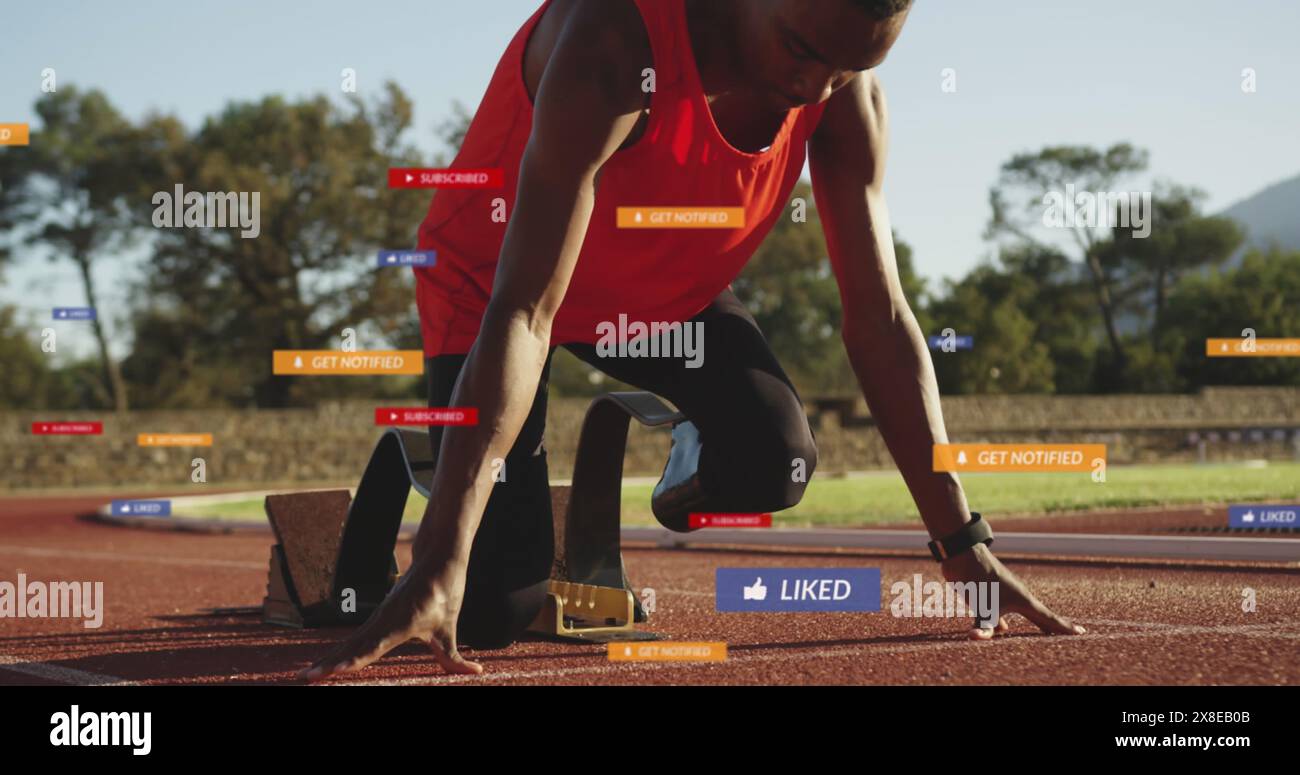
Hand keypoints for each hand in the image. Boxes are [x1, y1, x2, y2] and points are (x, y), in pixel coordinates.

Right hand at [297, 562, 483, 681]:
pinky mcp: (376, 619)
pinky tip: (322, 664)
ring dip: (326, 659)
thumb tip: (476, 674)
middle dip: (328, 664)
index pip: (374, 645)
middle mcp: (384, 620)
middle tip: (305, 678)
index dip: (355, 658)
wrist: (437, 558)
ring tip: (304, 676)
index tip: (337, 668)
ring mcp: (377, 618)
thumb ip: (455, 656)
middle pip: (351, 646)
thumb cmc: (445, 591)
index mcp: (401, 623)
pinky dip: (336, 652)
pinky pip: (353, 638)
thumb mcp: (449, 627)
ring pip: (348, 643)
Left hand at [941, 543, 1086, 639]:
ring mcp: (1004, 595)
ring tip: (1042, 632)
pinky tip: (1003, 629)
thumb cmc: (978, 578)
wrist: (963, 554)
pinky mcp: (990, 594)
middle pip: (1040, 616)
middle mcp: (1017, 597)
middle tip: (1072, 633)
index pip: (1049, 618)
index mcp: (1023, 600)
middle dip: (1053, 626)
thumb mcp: (983, 606)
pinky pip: (1002, 614)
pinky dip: (1004, 623)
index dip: (1065, 627)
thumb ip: (983, 627)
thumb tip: (976, 638)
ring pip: (1021, 615)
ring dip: (1031, 624)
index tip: (1083, 632)